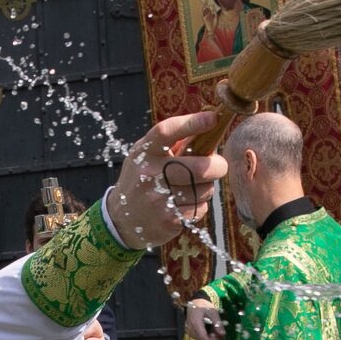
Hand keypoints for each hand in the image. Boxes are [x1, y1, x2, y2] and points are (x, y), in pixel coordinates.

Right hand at [107, 112, 228, 250]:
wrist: (122, 220)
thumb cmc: (142, 181)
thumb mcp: (146, 156)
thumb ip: (172, 143)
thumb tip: (207, 129)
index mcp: (144, 153)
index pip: (167, 132)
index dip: (192, 123)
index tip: (212, 118)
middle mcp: (149, 174)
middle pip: (200, 167)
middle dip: (218, 166)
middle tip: (218, 166)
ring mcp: (159, 198)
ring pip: (205, 189)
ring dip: (206, 188)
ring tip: (193, 188)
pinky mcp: (169, 219)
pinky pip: (200, 208)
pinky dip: (199, 205)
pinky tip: (184, 204)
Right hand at [185, 301, 225, 339]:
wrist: (195, 303)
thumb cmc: (204, 306)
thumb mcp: (213, 312)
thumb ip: (218, 323)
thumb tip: (222, 334)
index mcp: (196, 322)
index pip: (202, 336)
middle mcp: (191, 328)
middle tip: (220, 334)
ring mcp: (190, 331)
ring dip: (210, 338)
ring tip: (215, 330)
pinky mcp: (191, 333)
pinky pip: (200, 338)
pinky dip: (207, 337)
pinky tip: (211, 331)